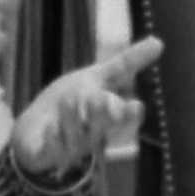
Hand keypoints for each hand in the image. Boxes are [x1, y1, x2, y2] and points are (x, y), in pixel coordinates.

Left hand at [13, 34, 160, 180]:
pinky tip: (51, 127)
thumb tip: (159, 42)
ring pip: (77, 131)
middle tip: (98, 100)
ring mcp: (72, 146)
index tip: (136, 106)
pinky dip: (52, 134)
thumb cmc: (71, 103)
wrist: (35, 130)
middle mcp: (93, 133)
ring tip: (68, 102)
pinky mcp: (49, 153)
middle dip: (101, 112)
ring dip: (72, 116)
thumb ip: (126, 64)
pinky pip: (53, 145)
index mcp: (108, 115)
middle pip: (103, 124)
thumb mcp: (96, 78)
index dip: (130, 112)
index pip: (125, 117)